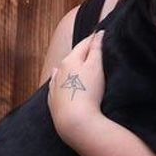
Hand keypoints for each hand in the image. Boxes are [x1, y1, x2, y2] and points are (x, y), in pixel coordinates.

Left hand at [48, 31, 105, 146]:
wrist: (75, 121)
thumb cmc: (88, 93)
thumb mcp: (96, 67)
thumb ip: (96, 49)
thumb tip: (98, 33)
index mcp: (70, 60)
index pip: (84, 44)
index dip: (94, 39)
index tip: (101, 34)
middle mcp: (59, 71)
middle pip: (73, 57)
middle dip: (83, 53)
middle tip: (94, 49)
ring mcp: (54, 87)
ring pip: (61, 71)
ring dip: (70, 66)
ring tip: (77, 64)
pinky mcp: (53, 101)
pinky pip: (56, 86)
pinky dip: (61, 81)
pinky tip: (58, 79)